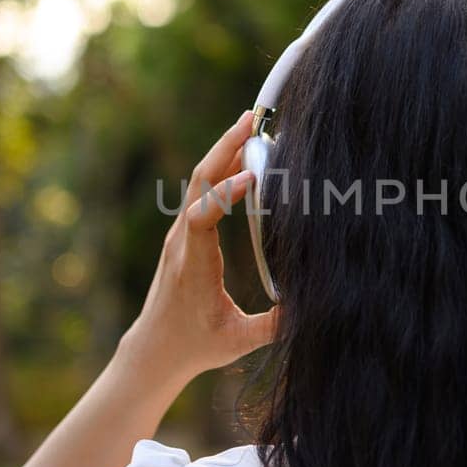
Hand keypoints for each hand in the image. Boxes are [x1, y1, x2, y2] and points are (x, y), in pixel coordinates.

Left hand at [124, 112, 277, 386]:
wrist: (155, 347)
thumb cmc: (195, 345)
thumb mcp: (237, 342)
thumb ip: (273, 326)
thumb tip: (311, 309)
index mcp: (194, 266)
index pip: (202, 217)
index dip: (225, 193)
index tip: (253, 176)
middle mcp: (182, 242)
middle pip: (199, 183)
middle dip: (224, 148)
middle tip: (251, 119)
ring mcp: (180, 234)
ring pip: (199, 181)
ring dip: (224, 151)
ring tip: (251, 125)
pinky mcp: (184, 234)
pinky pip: (202, 192)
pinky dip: (222, 169)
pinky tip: (242, 154)